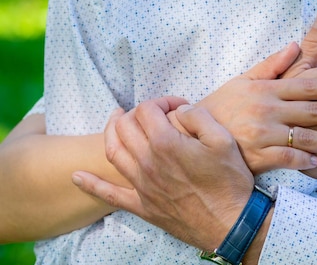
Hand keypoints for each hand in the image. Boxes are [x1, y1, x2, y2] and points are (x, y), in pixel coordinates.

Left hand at [72, 99, 254, 251]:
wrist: (230, 223)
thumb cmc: (229, 181)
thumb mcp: (223, 140)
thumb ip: (198, 116)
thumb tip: (180, 110)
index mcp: (166, 143)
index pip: (148, 109)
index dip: (162, 101)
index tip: (178, 106)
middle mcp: (148, 162)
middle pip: (125, 126)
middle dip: (135, 111)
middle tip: (150, 112)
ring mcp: (141, 185)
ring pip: (113, 152)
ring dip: (110, 132)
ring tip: (116, 121)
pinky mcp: (142, 205)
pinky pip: (108, 195)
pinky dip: (90, 184)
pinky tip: (77, 176)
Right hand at [194, 36, 316, 174]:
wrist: (191, 132)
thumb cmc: (222, 105)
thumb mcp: (244, 80)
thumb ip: (272, 64)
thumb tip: (295, 45)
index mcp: (267, 89)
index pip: (307, 85)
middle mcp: (267, 110)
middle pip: (312, 110)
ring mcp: (261, 134)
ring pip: (303, 137)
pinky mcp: (255, 156)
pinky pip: (283, 159)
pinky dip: (302, 161)